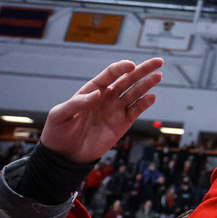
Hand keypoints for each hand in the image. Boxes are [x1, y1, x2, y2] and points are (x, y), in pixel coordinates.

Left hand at [41, 58, 162, 163]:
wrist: (65, 156)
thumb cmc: (58, 132)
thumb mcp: (60, 116)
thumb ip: (76, 103)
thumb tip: (97, 93)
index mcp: (92, 90)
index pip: (110, 74)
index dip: (121, 68)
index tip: (131, 65)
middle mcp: (107, 97)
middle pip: (128, 79)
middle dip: (143, 70)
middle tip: (158, 61)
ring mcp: (116, 109)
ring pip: (135, 93)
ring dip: (147, 84)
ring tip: (158, 76)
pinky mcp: (123, 123)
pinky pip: (136, 110)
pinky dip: (145, 103)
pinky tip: (152, 97)